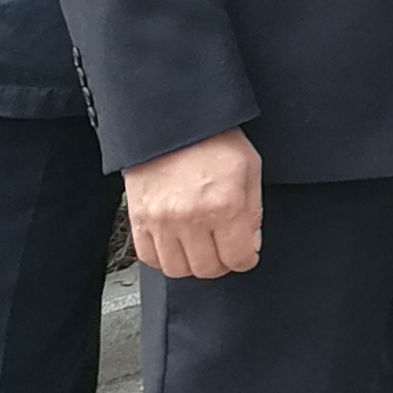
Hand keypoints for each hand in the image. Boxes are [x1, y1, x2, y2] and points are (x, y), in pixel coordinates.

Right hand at [127, 129, 262, 278]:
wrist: (172, 123)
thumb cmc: (213, 139)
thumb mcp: (250, 168)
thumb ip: (254, 211)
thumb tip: (252, 243)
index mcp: (224, 205)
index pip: (238, 258)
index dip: (246, 259)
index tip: (245, 254)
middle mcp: (191, 218)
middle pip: (208, 269)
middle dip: (222, 264)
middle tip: (224, 250)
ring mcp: (161, 221)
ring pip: (177, 269)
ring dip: (192, 264)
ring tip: (200, 249)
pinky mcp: (139, 220)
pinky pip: (149, 258)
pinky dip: (164, 258)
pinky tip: (176, 245)